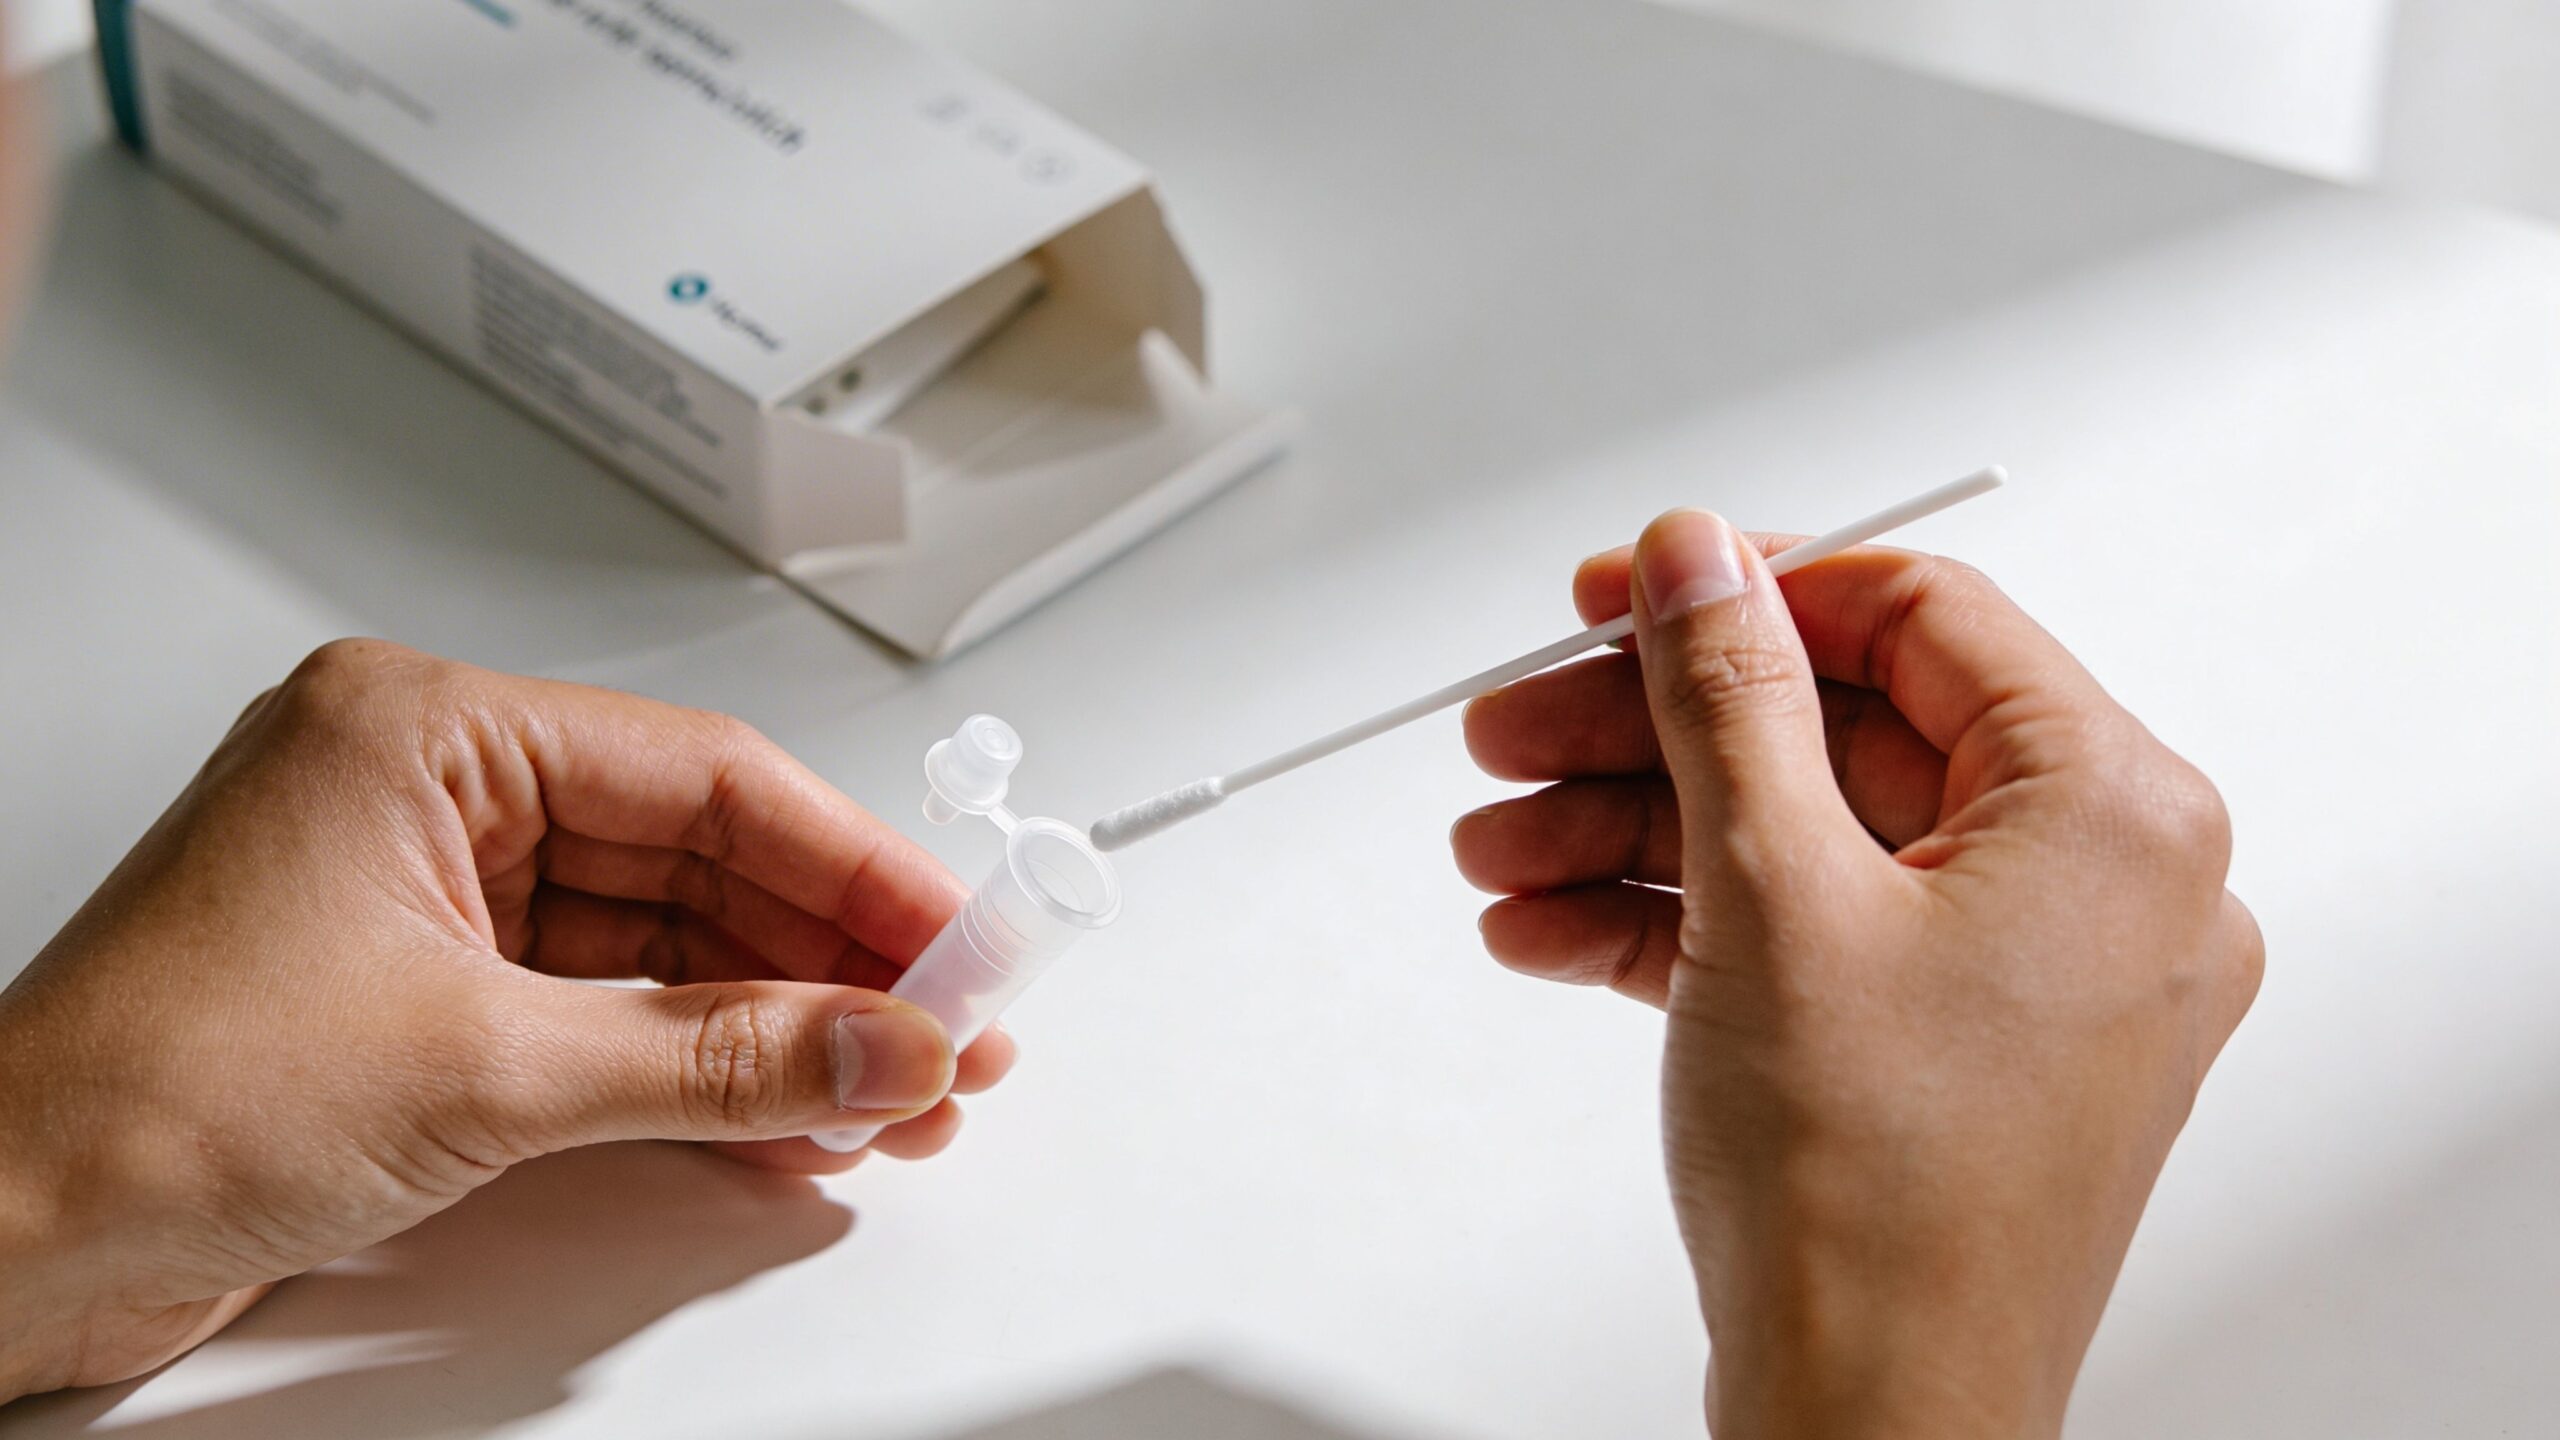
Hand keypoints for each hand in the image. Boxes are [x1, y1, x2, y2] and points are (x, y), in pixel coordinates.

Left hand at [0, 640, 1011, 1399]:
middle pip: (697, 860)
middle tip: (946, 1029)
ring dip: (780, 1027)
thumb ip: (714, 1059)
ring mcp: (430, 901)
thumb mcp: (485, 1070)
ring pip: (664, 946)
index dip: (854, 865)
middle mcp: (432, 797)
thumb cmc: (146, 1102)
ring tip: (892, 1089)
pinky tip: (790, 1117)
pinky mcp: (430, 1000)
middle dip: (830, 960)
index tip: (955, 939)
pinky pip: (609, 1015)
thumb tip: (873, 1044)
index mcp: (425, 731)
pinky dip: (701, 1072)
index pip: (704, 777)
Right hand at [1452, 513, 2260, 1437]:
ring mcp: (2035, 978)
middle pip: (1842, 733)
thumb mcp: (1771, 892)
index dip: (1749, 594)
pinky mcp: (1961, 1049)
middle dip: (1653, 738)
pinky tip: (1555, 929)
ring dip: (1640, 834)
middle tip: (1521, 727)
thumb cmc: (1874, 1208)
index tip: (1624, 596)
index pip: (1921, 619)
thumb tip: (1699, 557)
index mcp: (2117, 815)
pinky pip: (1817, 933)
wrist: (1868, 1427)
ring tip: (1505, 850)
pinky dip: (1688, 923)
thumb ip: (1726, 692)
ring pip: (1812, 839)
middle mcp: (2106, 889)